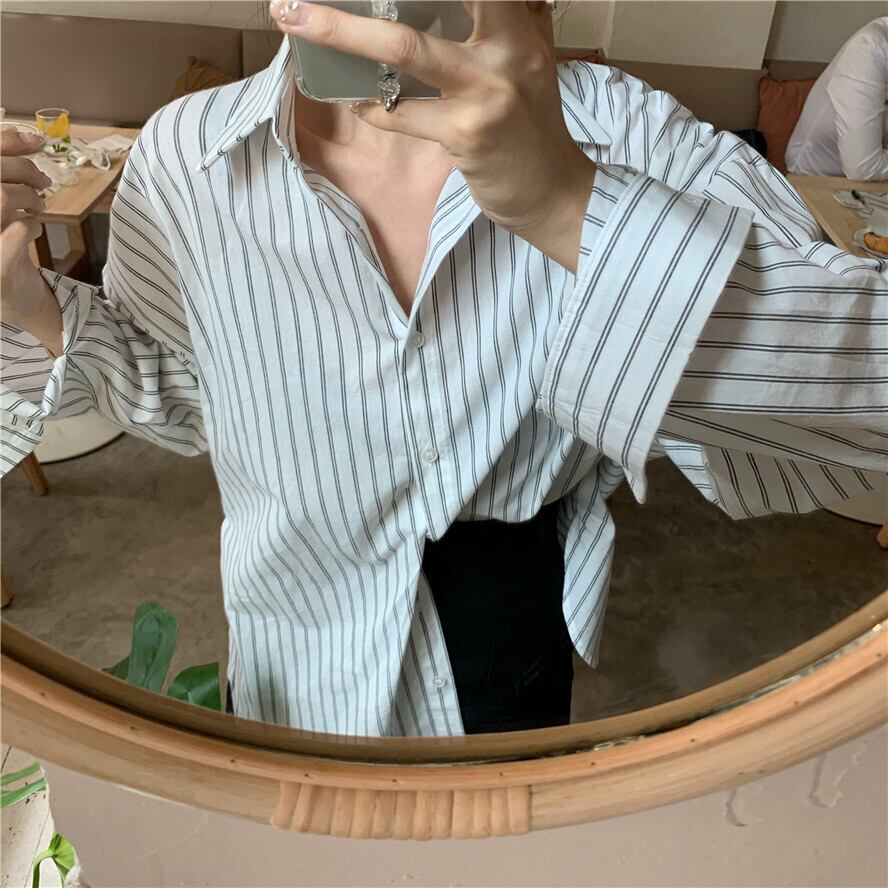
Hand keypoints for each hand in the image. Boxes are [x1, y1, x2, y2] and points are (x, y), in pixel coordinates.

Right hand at [1, 129, 61, 356]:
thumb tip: (32, 137)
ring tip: (35, 207)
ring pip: (0, 196)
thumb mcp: (4, 205)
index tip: (36, 141)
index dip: (7, 140)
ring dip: (27, 198)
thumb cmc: (4, 244)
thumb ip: (11, 170)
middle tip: (41, 182)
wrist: (12, 298)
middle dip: (24, 171)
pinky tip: (32, 230)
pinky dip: (31, 226)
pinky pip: (16, 230)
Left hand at [272, 0, 596, 271]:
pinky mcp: (467, 135)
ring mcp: (486, 93)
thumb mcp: (531, 61)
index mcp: (521, 24)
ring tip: (296, 19)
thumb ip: (512, 19)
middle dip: (357, 3)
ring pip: (403, 49)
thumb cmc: (532, 127)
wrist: (553, 193)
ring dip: (340, 32)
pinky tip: (357, 103)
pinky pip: (402, 114)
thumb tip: (479, 0)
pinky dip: (372, 108)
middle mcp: (509, 49)